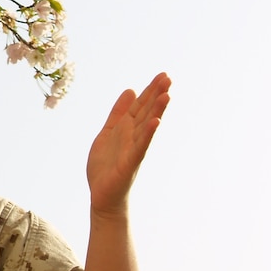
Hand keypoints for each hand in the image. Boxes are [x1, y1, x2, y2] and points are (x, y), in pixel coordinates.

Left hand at [86, 72, 170, 215]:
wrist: (103, 196)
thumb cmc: (105, 167)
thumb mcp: (108, 133)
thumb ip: (118, 113)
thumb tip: (130, 90)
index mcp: (127, 129)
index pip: (141, 106)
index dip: (150, 90)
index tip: (163, 74)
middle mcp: (134, 137)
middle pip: (147, 112)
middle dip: (157, 95)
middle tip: (168, 77)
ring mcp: (134, 149)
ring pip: (147, 127)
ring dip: (157, 111)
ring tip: (167, 95)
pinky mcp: (130, 162)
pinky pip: (141, 146)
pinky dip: (148, 134)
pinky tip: (155, 122)